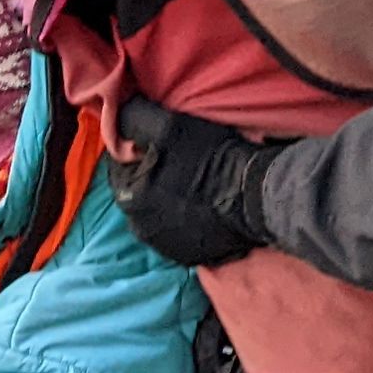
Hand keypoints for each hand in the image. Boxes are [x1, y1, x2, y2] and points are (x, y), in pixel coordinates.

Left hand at [108, 97, 285, 266]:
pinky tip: (201, 207)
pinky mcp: (190, 257)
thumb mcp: (168, 126)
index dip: (138, 152)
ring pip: (158, 215)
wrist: (254, 196)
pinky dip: (185, 221)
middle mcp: (141, 229)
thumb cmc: (210, 158)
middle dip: (151, 179)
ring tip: (192, 186)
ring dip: (167, 202)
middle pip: (139, 194)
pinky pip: (179, 234)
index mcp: (129, 198)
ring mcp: (166, 247)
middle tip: (178, 163)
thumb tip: (117, 115)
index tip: (159, 144)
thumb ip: (134, 119)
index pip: (120, 169)